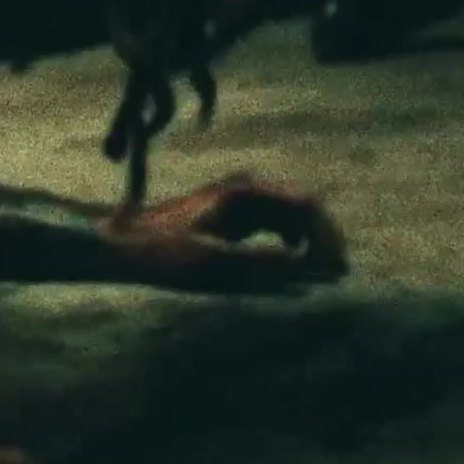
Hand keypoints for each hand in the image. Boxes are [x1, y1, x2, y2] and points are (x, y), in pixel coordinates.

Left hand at [101, 173, 348, 292]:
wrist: (124, 244)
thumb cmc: (164, 253)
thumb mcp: (212, 263)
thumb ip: (259, 264)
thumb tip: (303, 265)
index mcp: (244, 193)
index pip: (306, 205)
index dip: (328, 236)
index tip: (337, 267)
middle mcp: (246, 189)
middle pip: (303, 207)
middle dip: (325, 238)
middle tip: (339, 273)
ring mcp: (240, 201)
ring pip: (291, 216)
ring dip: (311, 241)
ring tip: (324, 273)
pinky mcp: (233, 216)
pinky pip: (275, 224)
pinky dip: (292, 242)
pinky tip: (295, 265)